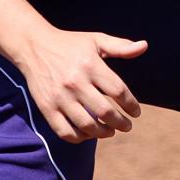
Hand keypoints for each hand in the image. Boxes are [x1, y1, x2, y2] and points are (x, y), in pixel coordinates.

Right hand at [15, 28, 147, 142]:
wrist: (34, 46)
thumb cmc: (70, 44)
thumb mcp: (96, 40)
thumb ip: (121, 46)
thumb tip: (144, 46)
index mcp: (90, 65)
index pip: (118, 90)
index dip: (131, 104)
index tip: (136, 112)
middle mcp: (75, 82)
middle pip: (105, 112)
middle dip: (121, 123)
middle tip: (127, 126)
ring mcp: (59, 97)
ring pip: (86, 125)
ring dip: (103, 133)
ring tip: (111, 131)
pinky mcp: (46, 108)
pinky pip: (65, 132)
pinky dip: (79, 138)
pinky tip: (88, 134)